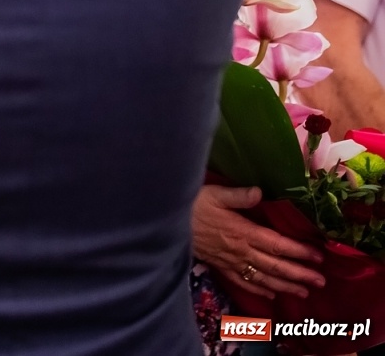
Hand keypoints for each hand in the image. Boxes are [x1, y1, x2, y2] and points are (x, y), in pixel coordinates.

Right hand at [193, 185, 325, 298]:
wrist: (165, 222)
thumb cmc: (191, 204)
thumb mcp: (213, 193)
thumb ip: (237, 195)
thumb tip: (260, 192)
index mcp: (243, 232)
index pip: (277, 245)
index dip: (299, 252)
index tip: (318, 257)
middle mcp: (241, 251)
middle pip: (275, 266)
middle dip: (299, 274)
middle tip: (320, 281)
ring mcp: (231, 261)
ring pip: (263, 277)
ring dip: (285, 286)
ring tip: (304, 292)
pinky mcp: (220, 266)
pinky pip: (243, 282)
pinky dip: (259, 289)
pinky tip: (271, 294)